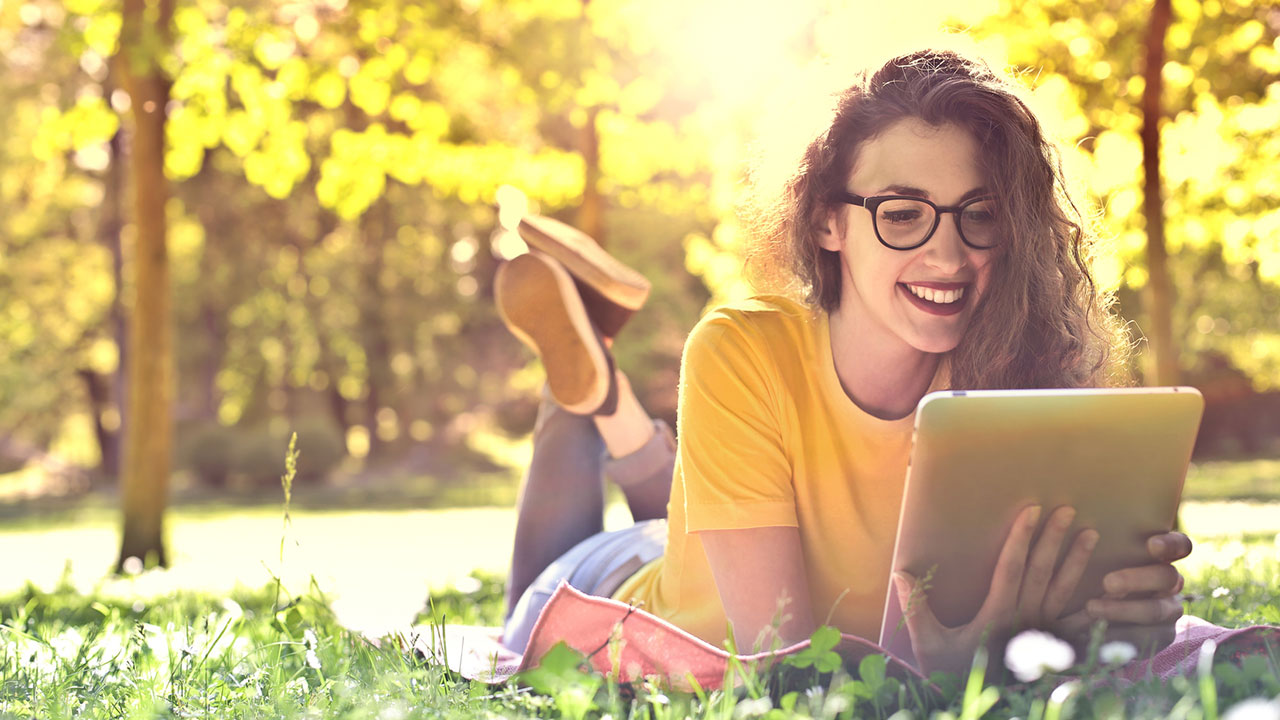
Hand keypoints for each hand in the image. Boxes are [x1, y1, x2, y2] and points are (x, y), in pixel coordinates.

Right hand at [894, 505, 1098, 675]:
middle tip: (1067, 511)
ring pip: (1061, 592)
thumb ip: (916, 608)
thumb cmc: (949, 675)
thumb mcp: (928, 643)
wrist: (979, 707)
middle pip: (1041, 573)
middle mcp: (1023, 622)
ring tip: (1090, 535)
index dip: (1021, 539)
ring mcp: (1039, 635)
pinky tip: (1107, 590)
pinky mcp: (1049, 648)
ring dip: (1076, 562)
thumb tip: (900, 573)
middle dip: (1053, 540)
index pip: (1011, 568)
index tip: (1031, 512)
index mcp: (996, 616)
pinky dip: (1092, 608)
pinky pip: (1075, 625)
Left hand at [1086, 531, 1190, 653]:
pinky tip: (1096, 631)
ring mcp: (1169, 608)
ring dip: (1124, 610)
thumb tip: (1072, 509)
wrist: (1084, 610)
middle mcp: (1170, 580)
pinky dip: (1121, 633)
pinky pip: (1148, 637)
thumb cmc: (1088, 567)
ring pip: (1157, 609)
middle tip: (1107, 583)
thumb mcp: (1093, 551)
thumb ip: (1096, 535)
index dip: (1170, 545)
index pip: (1180, 545)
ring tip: (1091, 607)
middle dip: (1137, 579)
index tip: (1150, 545)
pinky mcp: (1160, 634)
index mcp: (1161, 555)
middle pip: (1167, 577)